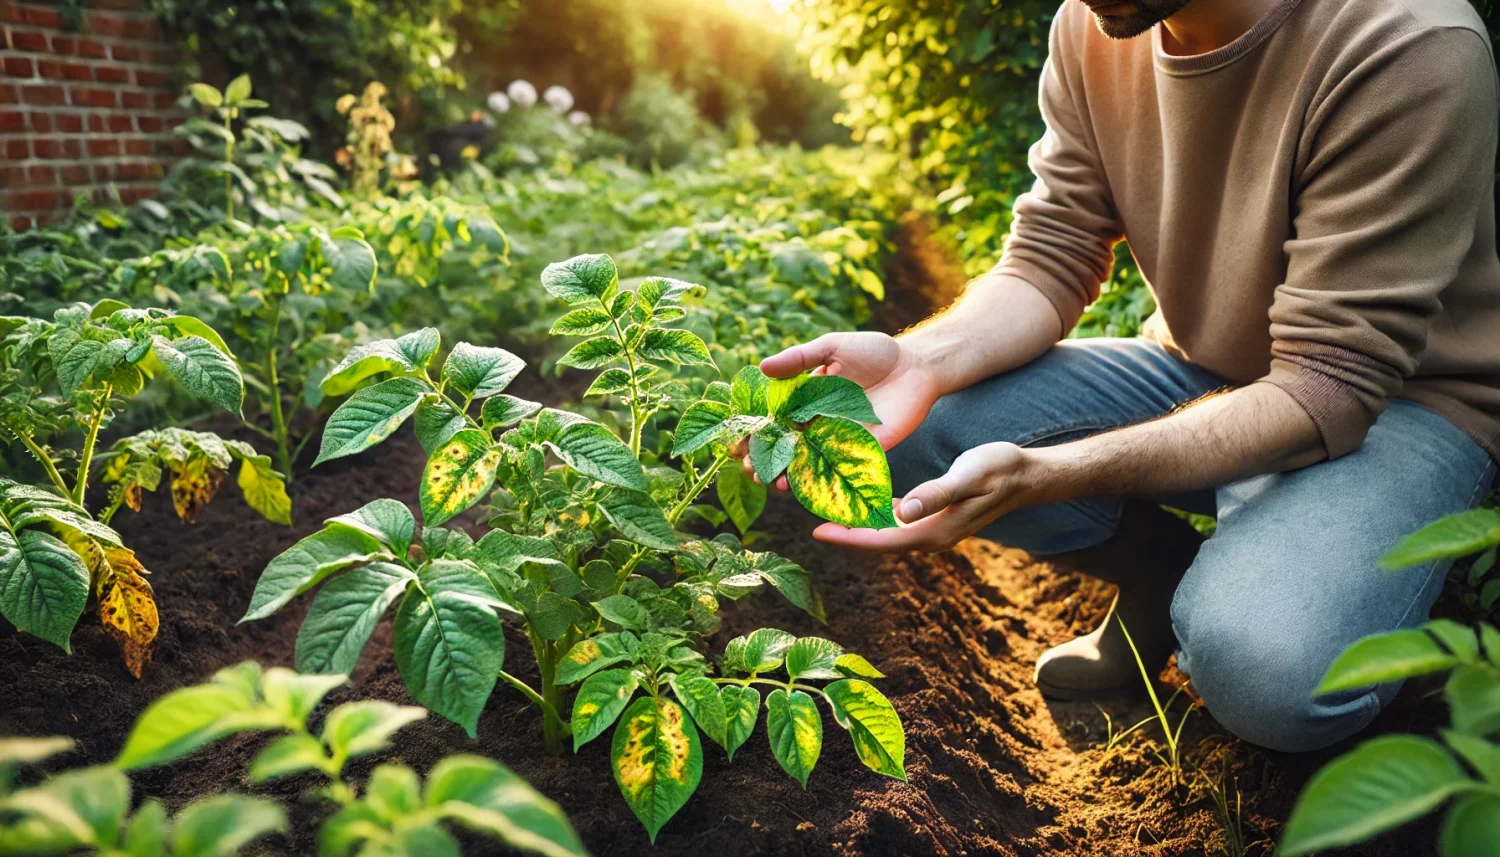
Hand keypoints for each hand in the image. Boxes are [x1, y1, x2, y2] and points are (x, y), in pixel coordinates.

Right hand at [749, 332, 943, 488]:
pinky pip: (839, 468)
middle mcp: (820, 423)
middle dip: (766, 458)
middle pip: (787, 446)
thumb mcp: (832, 347)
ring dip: (789, 474)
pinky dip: (822, 479)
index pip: (775, 420)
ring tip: (773, 483)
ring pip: (808, 462)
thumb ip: (800, 359)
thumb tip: (762, 367)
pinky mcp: (863, 451)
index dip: (755, 432)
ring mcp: (840, 440)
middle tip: (749, 468)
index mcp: (807, 400)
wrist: (917, 365)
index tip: (736, 442)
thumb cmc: (874, 352)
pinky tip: (805, 485)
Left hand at [812, 441, 1041, 552]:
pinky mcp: (933, 514)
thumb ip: (937, 493)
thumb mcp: (968, 476)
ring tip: (825, 508)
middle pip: (877, 540)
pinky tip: (859, 500)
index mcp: (934, 531)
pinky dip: (875, 512)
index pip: (882, 540)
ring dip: (857, 523)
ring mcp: (932, 527)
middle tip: (809, 517)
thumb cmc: (1000, 469)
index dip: (849, 537)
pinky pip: (897, 519)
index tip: (817, 530)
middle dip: (844, 532)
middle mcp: (930, 535)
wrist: (1027, 474)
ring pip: (885, 531)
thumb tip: (904, 512)